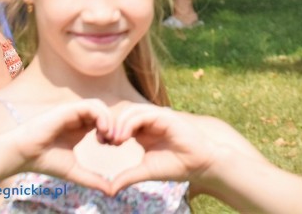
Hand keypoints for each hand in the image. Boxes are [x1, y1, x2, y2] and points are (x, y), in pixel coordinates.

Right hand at [11, 99, 115, 191]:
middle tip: (116, 142)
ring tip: (109, 137)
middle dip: (115, 125)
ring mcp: (73, 112)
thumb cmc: (44, 161)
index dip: (114, 131)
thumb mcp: (73, 170)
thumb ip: (91, 178)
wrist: (23, 154)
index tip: (114, 146)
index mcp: (81, 128)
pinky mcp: (68, 109)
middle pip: (106, 113)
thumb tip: (110, 191)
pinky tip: (102, 131)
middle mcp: (79, 118)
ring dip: (110, 120)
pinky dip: (101, 116)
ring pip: (100, 107)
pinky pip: (91, 106)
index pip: (106, 121)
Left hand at [104, 105, 220, 194]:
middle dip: (112, 125)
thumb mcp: (145, 171)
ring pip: (133, 110)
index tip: (103, 144)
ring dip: (121, 123)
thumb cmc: (176, 166)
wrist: (198, 164)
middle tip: (105, 141)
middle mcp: (151, 122)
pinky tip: (125, 137)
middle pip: (125, 114)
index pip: (122, 123)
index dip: (110, 131)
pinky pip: (144, 114)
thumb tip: (109, 190)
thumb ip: (127, 176)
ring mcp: (159, 118)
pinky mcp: (167, 117)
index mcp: (144, 132)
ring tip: (115, 140)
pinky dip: (131, 123)